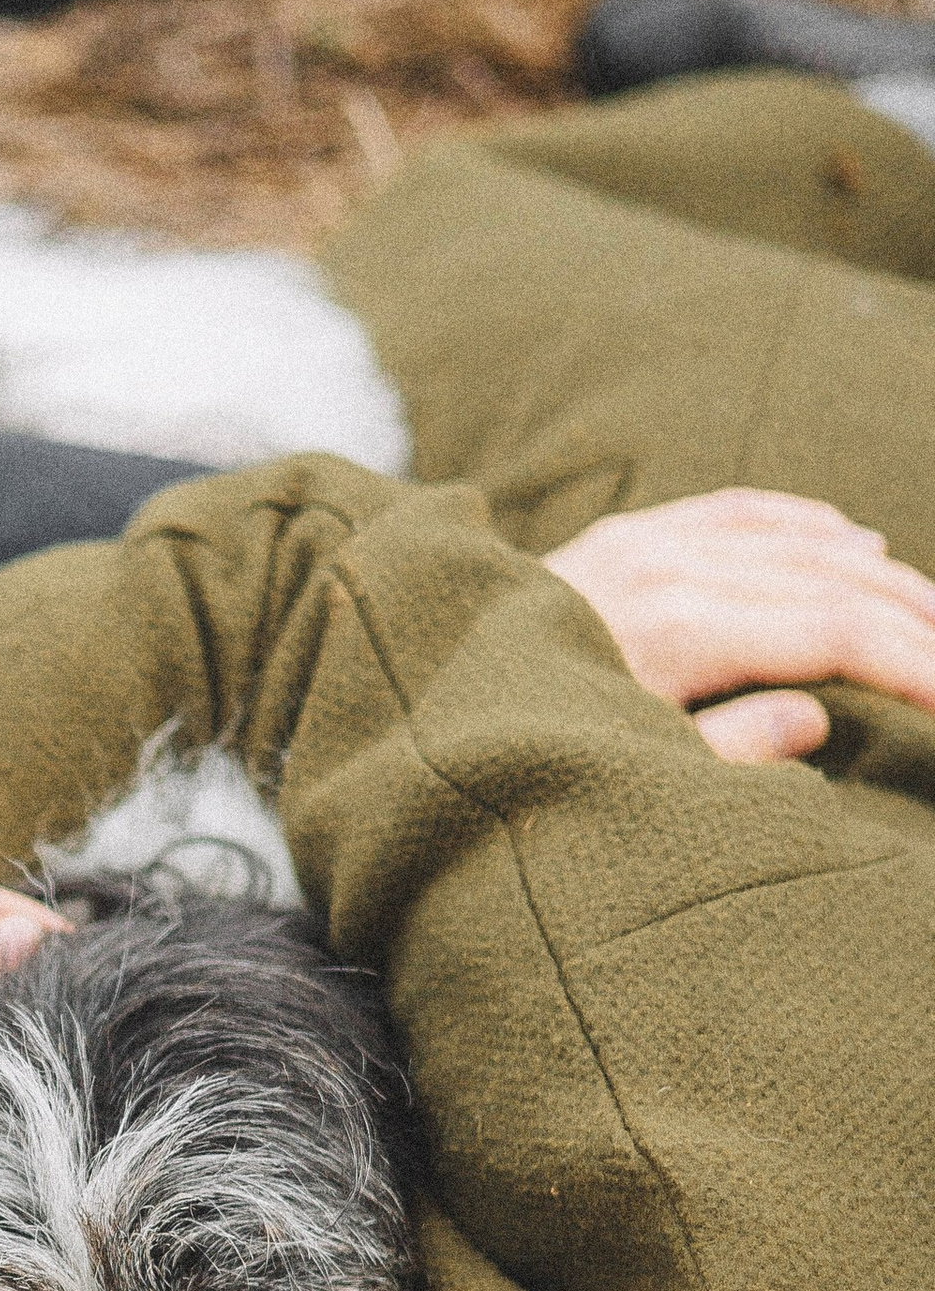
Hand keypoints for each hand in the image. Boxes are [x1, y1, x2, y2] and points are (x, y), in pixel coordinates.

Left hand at [542, 489, 934, 766]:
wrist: (408, 699)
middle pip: (831, 579)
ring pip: (795, 539)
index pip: (833, 630)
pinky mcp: (620, 537)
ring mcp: (641, 541)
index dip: (917, 661)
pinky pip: (735, 512)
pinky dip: (802, 522)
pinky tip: (853, 540)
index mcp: (674, 628)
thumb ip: (725, 754)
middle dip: (918, 619)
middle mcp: (666, 566)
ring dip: (878, 573)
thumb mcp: (623, 778)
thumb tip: (814, 716)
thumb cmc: (515, 759)